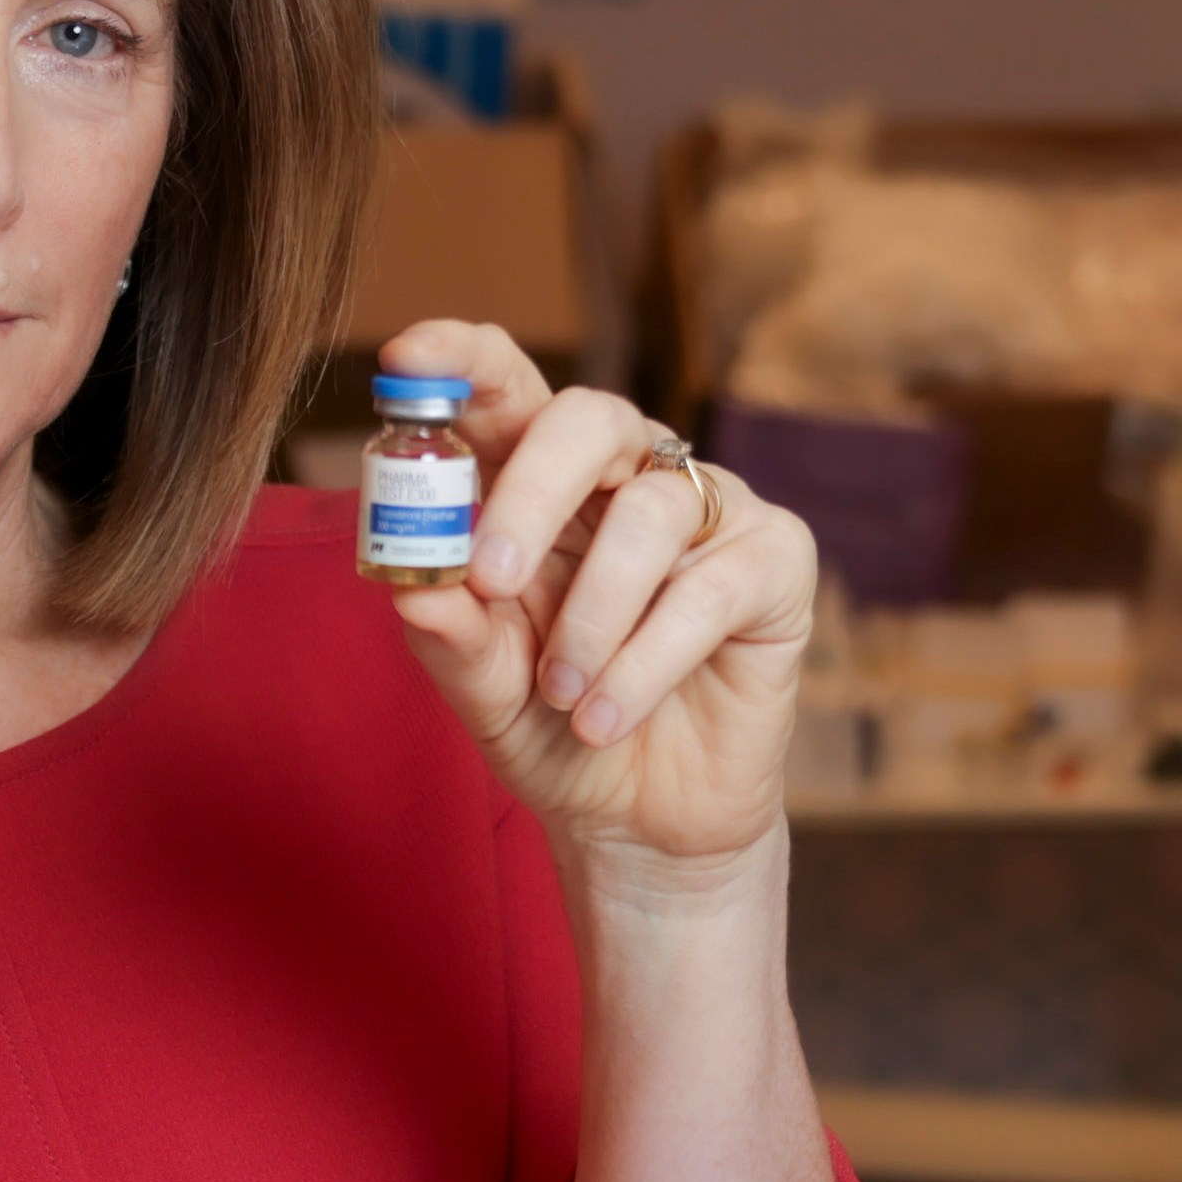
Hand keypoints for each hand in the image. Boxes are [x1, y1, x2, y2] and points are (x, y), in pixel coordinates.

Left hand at [376, 321, 817, 884]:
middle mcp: (628, 475)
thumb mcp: (485, 694)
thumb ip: (453, 640)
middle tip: (491, 577)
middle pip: (589, 418)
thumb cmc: (554, 731)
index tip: (406, 364)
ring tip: (563, 694)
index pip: (507, 388)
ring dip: (592, 616)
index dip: (462, 360)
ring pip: (650, 515)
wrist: (642, 822)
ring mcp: (708, 510)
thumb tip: (414, 593)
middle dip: (530, 493)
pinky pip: (708, 590)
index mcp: (541, 482)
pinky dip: (645, 664)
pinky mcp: (774, 562)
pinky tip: (606, 719)